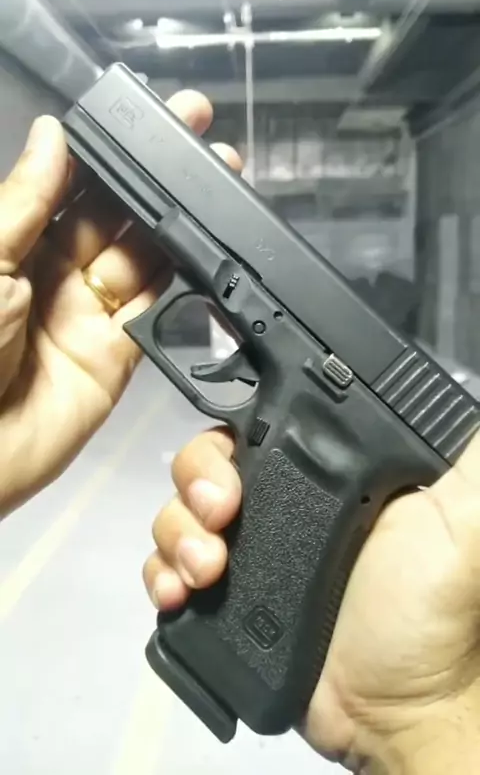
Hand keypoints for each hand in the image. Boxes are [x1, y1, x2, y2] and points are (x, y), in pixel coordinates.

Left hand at [0, 92, 241, 516]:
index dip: (113, 152)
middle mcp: (54, 274)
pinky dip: (184, 291)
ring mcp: (87, 317)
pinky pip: (157, 318)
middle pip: (117, 219)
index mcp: (14, 243)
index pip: (71, 185)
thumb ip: (23, 201)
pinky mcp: (115, 360)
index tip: (151, 119)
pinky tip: (210, 259)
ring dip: (182, 230)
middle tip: (204, 147)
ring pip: (144, 263)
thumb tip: (51, 134)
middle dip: (160, 184)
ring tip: (221, 190)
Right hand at [144, 428, 479, 772]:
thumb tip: (453, 393)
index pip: (255, 427)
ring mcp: (243, 554)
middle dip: (196, 485)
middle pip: (204, 466)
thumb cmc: (429, 605)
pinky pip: (164, 570)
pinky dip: (158, 575)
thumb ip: (461, 454)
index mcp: (319, 477)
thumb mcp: (461, 516)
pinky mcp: (217, 602)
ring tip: (205, 572)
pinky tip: (176, 594)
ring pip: (177, 515)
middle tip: (222, 518)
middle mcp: (274, 505)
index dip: (232, 432)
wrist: (395, 707)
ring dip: (175, 535)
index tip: (233, 466)